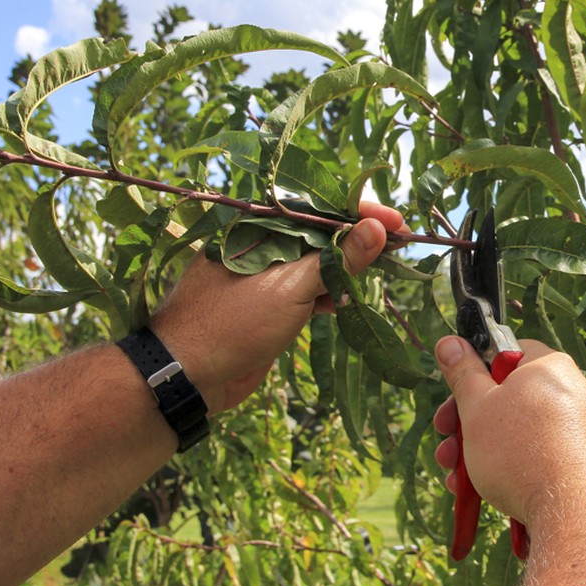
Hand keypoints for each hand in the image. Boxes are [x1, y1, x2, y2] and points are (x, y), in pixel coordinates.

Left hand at [151, 202, 407, 412]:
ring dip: (344, 270)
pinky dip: (325, 295)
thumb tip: (376, 228)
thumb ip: (336, 259)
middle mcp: (260, 246)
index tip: (396, 222)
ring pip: (314, 265)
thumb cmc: (233, 323)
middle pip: (320, 235)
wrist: (187, 376)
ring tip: (378, 273)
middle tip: (398, 246)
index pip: (319, 209)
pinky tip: (341, 305)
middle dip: (358, 241)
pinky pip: (303, 291)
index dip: (360, 213)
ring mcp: (263, 277)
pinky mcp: (266, 306)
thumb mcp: (291, 287)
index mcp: (259, 228)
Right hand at [432, 337, 585, 533]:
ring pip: (514, 432)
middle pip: (505, 397)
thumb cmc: (521, 453)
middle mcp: (569, 392)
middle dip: (466, 423)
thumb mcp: (477, 408)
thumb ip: (462, 374)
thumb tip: (450, 342)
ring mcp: (576, 428)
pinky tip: (477, 492)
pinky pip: (533, 455)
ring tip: (454, 477)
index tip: (454, 392)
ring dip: (476, 452)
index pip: (505, 352)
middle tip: (444, 439)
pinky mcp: (578, 461)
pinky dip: (504, 468)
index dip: (475, 370)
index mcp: (549, 366)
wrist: (570, 514)